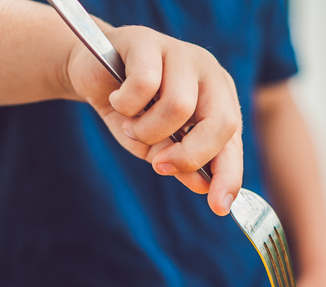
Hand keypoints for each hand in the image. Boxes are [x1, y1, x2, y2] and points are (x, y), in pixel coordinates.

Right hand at [65, 23, 242, 215]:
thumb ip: (182, 164)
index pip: (233, 141)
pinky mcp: (149, 41)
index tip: (219, 206)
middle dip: (188, 155)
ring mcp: (182, 53)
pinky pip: (144, 86)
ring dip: (147, 130)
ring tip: (132, 125)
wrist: (92, 75)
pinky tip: (118, 99)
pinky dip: (125, 105)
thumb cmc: (132, 113)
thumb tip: (203, 185)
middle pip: (219, 123)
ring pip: (178, 107)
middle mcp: (209, 74)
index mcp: (219, 100)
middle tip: (158, 164)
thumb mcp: (158, 147)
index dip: (228, 175)